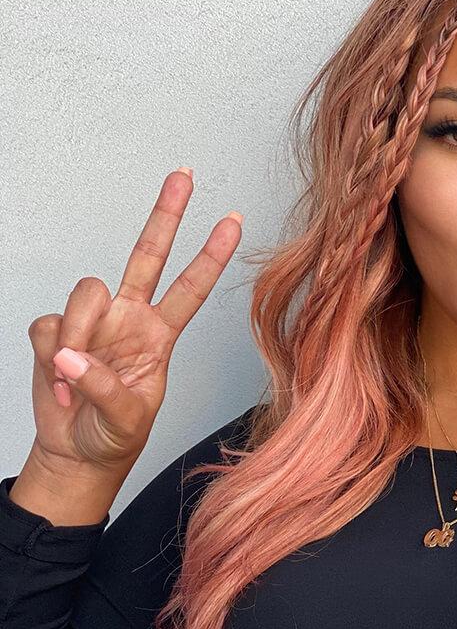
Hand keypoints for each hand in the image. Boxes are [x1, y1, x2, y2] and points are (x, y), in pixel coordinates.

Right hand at [25, 168, 242, 480]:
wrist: (77, 453)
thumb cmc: (114, 435)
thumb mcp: (127, 419)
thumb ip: (105, 387)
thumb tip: (73, 356)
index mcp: (160, 335)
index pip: (191, 288)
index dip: (212, 256)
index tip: (234, 221)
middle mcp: (130, 317)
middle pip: (148, 254)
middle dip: (165, 215)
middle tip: (184, 175)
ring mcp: (94, 322)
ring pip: (85, 292)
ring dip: (78, 334)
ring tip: (74, 379)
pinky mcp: (57, 332)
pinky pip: (49, 325)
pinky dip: (51, 358)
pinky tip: (60, 385)